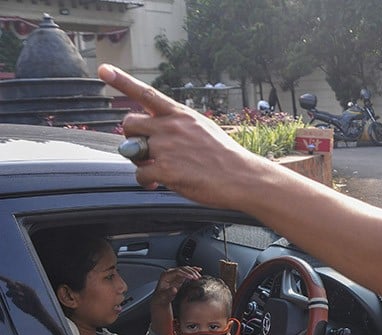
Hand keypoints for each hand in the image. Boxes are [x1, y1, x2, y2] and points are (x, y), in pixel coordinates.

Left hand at [97, 64, 265, 209]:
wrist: (243, 177)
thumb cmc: (227, 157)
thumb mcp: (205, 129)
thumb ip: (180, 126)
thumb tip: (159, 133)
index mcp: (182, 115)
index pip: (146, 94)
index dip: (121, 81)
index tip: (104, 69)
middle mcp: (171, 127)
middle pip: (130, 123)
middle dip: (132, 136)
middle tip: (145, 150)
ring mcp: (167, 148)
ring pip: (131, 150)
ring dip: (139, 160)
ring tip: (157, 168)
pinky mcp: (165, 170)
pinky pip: (139, 174)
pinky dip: (145, 180)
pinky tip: (158, 183)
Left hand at [150, 266, 201, 307]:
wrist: (162, 299)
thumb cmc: (161, 297)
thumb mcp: (164, 296)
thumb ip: (168, 292)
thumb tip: (174, 289)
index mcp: (165, 275)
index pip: (177, 271)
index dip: (185, 274)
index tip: (192, 277)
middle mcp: (170, 273)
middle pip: (182, 269)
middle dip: (191, 272)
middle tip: (197, 277)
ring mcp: (175, 274)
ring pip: (186, 269)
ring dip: (193, 271)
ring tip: (198, 276)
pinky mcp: (179, 276)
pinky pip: (187, 271)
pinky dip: (193, 270)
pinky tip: (198, 269)